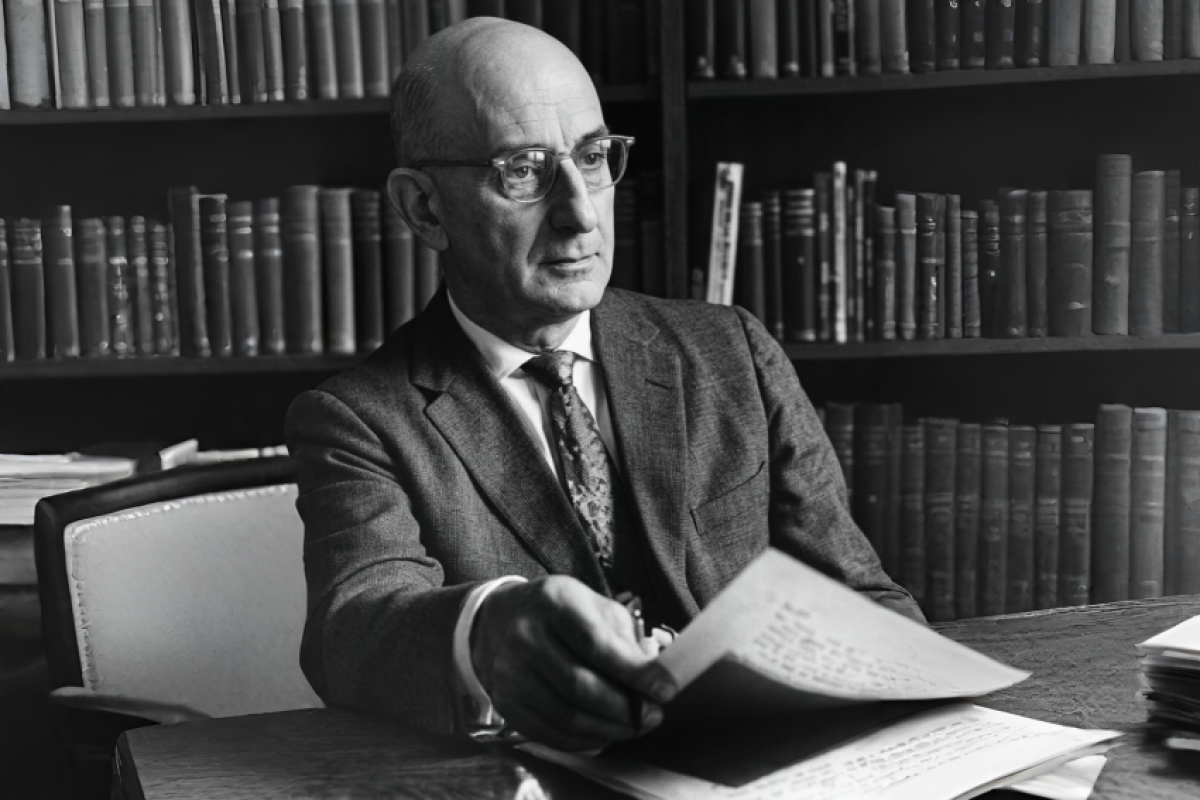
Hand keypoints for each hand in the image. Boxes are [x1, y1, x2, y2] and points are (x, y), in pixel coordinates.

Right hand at [470, 576, 678, 750]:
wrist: (496, 622)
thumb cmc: (559, 613)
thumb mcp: (591, 604)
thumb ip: (624, 635)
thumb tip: (653, 673)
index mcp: (554, 601)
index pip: (596, 642)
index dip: (634, 671)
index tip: (666, 690)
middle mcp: (526, 636)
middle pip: (580, 685)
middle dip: (625, 708)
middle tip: (654, 715)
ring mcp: (511, 673)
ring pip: (566, 716)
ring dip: (610, 729)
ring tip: (635, 726)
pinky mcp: (507, 703)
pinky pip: (550, 734)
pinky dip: (585, 741)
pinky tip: (605, 734)